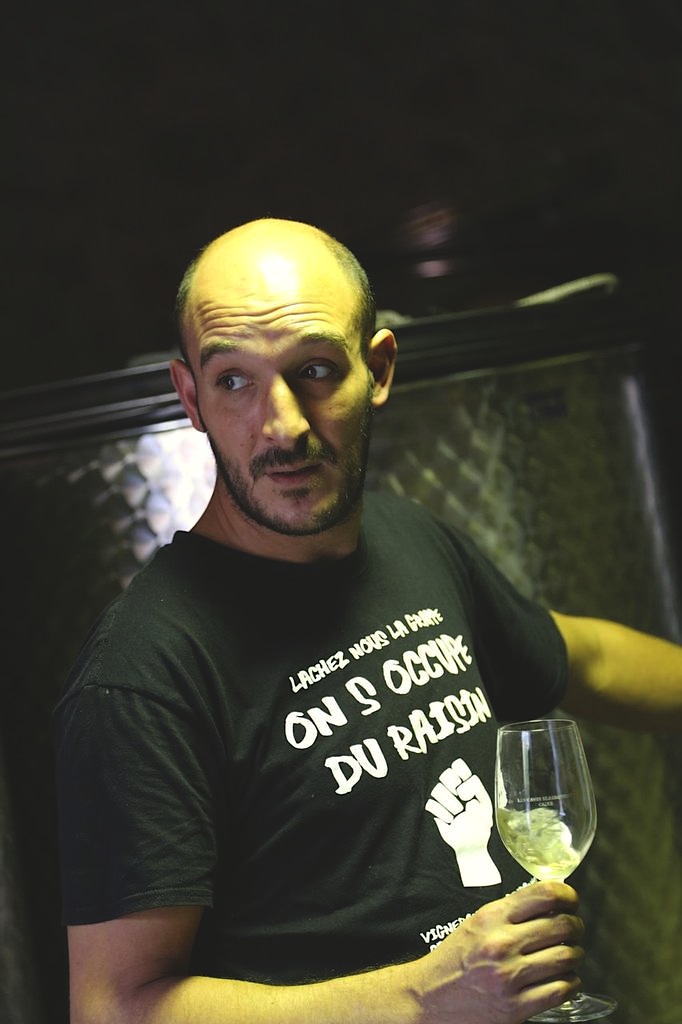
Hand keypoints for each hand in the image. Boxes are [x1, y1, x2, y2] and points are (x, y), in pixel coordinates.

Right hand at [410, 881, 583, 1023]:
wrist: (429, 997)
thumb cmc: (455, 960)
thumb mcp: (477, 923)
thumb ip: (511, 912)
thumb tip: (550, 905)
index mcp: (492, 917)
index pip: (544, 895)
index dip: (568, 895)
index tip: (571, 900)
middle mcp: (502, 943)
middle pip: (562, 925)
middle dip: (575, 926)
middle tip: (573, 928)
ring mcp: (510, 976)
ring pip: (567, 957)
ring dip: (575, 954)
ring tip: (569, 954)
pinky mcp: (517, 1007)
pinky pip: (561, 989)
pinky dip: (571, 982)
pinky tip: (564, 979)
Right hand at [426, 758, 501, 885]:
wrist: (471, 845)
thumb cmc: (480, 826)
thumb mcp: (486, 811)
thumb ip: (481, 799)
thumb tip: (466, 799)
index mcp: (467, 785)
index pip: (458, 766)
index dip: (461, 771)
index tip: (468, 789)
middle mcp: (453, 789)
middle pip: (446, 774)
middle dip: (453, 784)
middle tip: (461, 796)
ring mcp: (443, 799)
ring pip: (437, 789)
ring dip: (449, 803)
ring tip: (457, 813)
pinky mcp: (434, 810)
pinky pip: (431, 804)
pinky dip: (441, 813)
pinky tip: (449, 820)